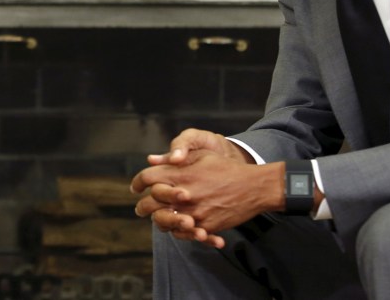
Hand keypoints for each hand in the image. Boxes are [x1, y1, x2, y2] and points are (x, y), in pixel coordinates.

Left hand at [130, 129, 279, 247]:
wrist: (253, 187)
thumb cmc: (226, 168)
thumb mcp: (201, 155)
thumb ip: (175, 158)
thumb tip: (152, 160)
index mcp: (180, 174)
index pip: (147, 178)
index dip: (137, 182)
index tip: (135, 187)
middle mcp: (182, 194)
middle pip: (150, 203)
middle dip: (142, 206)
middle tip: (140, 208)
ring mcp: (193, 212)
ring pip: (163, 222)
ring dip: (158, 220)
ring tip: (157, 219)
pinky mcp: (205, 226)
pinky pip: (184, 234)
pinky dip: (180, 232)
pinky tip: (179, 228)